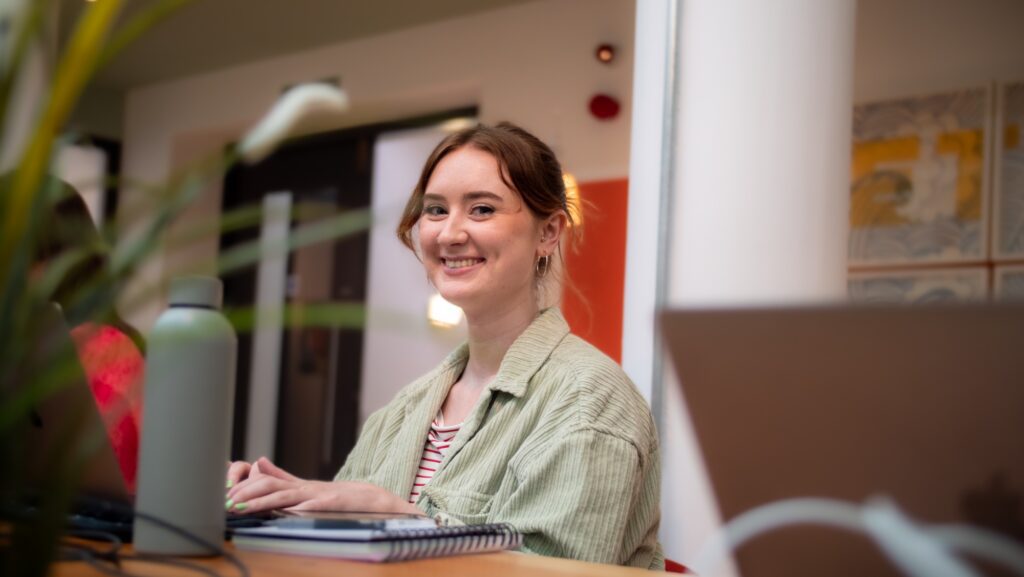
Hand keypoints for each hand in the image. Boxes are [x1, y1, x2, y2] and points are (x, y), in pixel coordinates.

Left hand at [225, 457, 419, 515]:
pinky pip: (312, 506)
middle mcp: (304, 487)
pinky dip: (297, 509)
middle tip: (226, 503)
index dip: (244, 488)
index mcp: (298, 485)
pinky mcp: (331, 503)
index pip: (266, 482)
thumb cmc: (339, 497)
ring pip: (285, 495)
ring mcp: (318, 494)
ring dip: (261, 503)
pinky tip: (283, 514)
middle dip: (246, 494)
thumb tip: (259, 463)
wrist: (371, 498)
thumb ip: (283, 476)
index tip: (224, 497)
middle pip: (270, 485)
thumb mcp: (306, 486)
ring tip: (242, 509)